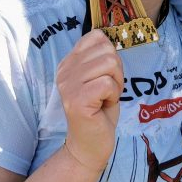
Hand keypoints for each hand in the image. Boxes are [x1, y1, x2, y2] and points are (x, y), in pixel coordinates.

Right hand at [55, 30, 123, 173]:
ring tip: (105, 98)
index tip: (105, 76)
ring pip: (109, 64)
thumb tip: (110, 39)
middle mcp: (64, 71)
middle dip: (117, 72)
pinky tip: (103, 106)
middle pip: (107, 51)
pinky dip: (113, 95)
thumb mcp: (100, 78)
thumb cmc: (99, 111)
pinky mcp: (76, 99)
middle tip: (107, 91)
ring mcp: (68, 85)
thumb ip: (101, 58)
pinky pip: (108, 83)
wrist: (90, 144)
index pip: (96, 37)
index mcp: (69, 62)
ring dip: (116, 83)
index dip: (111, 55)